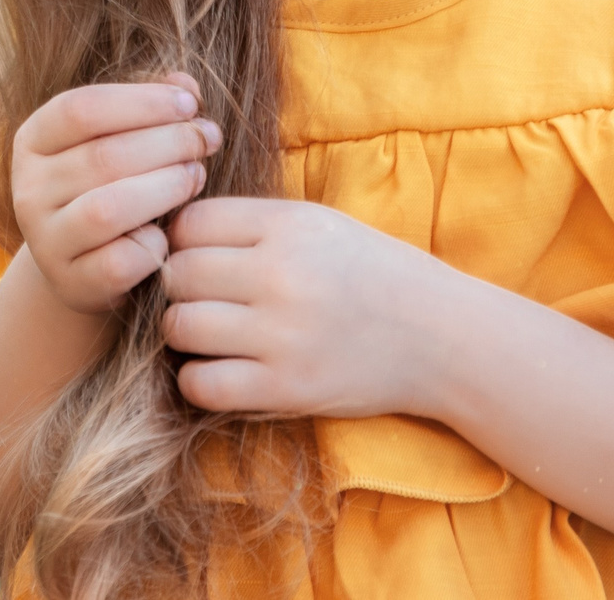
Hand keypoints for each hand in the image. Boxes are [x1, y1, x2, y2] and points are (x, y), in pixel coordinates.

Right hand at [12, 72, 221, 315]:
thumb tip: (184, 84)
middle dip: (168, 143)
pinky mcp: (71, 282)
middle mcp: (28, 189)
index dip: (140, 102)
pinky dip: (152, 247)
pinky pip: (119, 262)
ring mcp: (45, 239)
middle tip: (208, 139)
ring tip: (197, 176)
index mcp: (32, 141)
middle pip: (102, 157)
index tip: (190, 103)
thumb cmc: (113, 184)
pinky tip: (169, 234)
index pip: (78, 109)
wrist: (87, 263)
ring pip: (108, 209)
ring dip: (165, 187)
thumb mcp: (121, 138)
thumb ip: (149, 106)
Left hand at [160, 196, 451, 418]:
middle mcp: (281, 274)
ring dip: (184, 333)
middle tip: (203, 298)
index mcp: (288, 225)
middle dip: (180, 287)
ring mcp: (283, 335)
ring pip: (179, 326)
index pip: (188, 223)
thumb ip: (251, 224)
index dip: (182, 240)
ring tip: (211, 334)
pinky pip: (200, 384)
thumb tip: (169, 231)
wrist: (444, 337)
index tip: (201, 256)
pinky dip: (198, 380)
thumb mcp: (319, 223)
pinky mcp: (287, 389)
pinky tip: (221, 371)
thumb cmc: (373, 274)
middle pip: (176, 273)